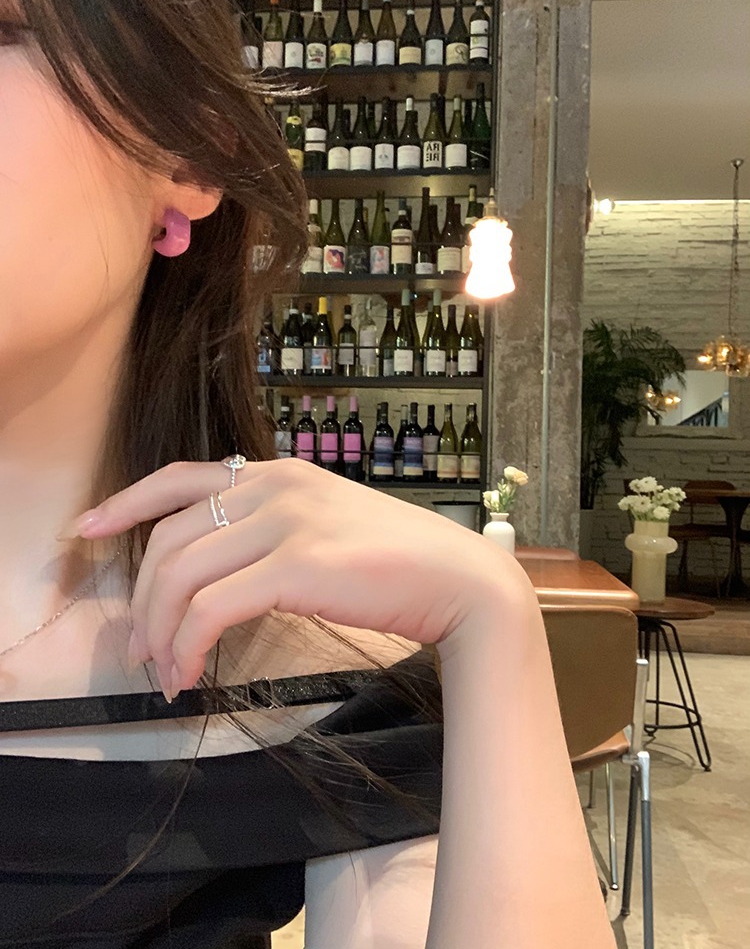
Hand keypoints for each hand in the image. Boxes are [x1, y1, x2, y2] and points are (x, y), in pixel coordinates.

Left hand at [65, 459, 519, 698]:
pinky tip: (192, 674)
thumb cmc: (398, 562)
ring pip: (182, 575)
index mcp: (277, 472)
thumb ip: (273, 531)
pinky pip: (211, 608)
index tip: (89, 528)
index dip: (126, 503)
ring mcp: (286, 520)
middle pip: (170, 538)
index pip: (180, 477)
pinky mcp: (296, 564)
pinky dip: (188, 646)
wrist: (460, 579)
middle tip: (143, 649)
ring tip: (167, 673)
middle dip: (142, 600)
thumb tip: (219, 576)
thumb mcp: (325, 527)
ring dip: (160, 632)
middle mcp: (274, 485)